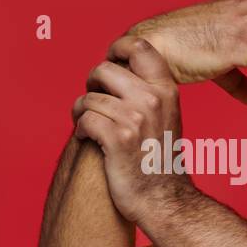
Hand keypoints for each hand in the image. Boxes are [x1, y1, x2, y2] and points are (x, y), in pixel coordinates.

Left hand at [72, 35, 194, 224]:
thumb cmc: (158, 158)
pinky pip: (85, 118)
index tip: (109, 64)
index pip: (139, 47)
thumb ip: (148, 89)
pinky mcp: (118, 140)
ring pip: (89, 98)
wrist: (163, 200)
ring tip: (87, 124)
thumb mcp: (165, 115)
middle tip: (92, 99)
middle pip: (104, 69)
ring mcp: (136, 119)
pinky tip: (86, 138)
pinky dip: (80, 129)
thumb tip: (116, 64)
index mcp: (166, 90)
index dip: (115, 49)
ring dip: (81, 111)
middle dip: (91, 85)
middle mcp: (152, 100)